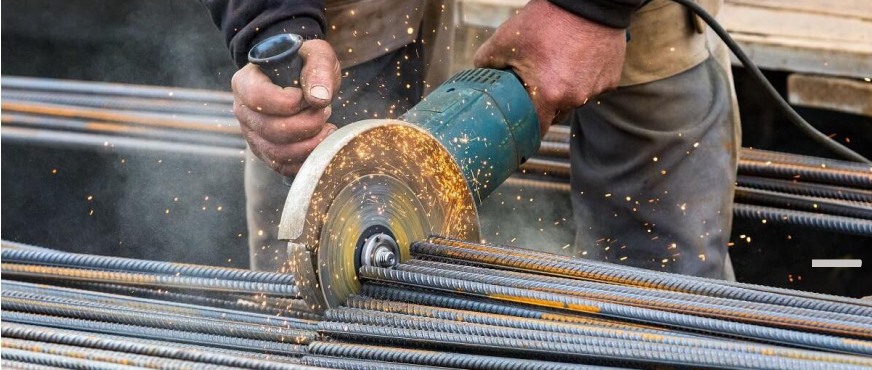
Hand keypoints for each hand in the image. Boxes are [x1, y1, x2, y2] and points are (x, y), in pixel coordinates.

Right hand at [232, 40, 340, 175]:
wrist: (301, 80)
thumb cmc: (305, 65)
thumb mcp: (316, 55)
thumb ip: (318, 69)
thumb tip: (319, 98)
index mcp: (245, 83)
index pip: (258, 99)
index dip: (288, 102)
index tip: (307, 97)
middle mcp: (243, 111)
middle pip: (271, 130)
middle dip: (307, 124)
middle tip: (325, 110)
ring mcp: (252, 135)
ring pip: (278, 152)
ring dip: (310, 143)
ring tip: (327, 127)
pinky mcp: (266, 152)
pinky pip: (283, 167)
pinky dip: (306, 160)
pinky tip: (322, 142)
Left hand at [474, 0, 626, 132]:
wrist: (587, 2)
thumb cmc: (545, 21)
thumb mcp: (505, 40)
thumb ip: (486, 62)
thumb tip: (479, 74)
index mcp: (549, 96)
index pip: (536, 129)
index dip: (526, 128)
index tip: (521, 125)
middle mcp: (575, 98)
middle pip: (555, 114)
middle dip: (544, 104)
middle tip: (536, 83)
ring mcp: (595, 90)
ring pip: (574, 100)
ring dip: (565, 89)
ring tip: (557, 64)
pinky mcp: (610, 79)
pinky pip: (592, 87)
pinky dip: (583, 78)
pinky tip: (577, 59)